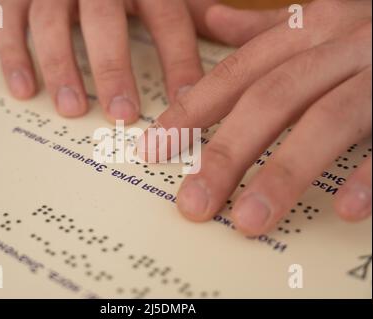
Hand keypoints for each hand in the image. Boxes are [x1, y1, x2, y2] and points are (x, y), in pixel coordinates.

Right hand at [0, 0, 213, 122]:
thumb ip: (193, 8)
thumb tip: (231, 35)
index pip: (168, 19)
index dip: (179, 62)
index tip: (188, 106)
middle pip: (105, 20)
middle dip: (113, 67)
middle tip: (121, 113)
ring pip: (52, 20)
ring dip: (61, 66)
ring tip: (72, 109)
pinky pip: (10, 18)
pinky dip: (14, 54)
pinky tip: (24, 90)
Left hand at [139, 0, 371, 235]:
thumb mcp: (321, 17)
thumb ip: (264, 28)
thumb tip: (212, 20)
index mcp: (311, 27)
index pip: (237, 73)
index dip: (192, 110)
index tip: (156, 148)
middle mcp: (344, 45)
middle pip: (271, 100)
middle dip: (227, 153)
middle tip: (193, 204)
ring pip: (326, 121)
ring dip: (284, 174)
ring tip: (246, 220)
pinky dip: (371, 175)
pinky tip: (342, 209)